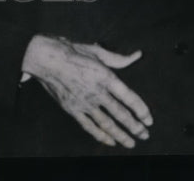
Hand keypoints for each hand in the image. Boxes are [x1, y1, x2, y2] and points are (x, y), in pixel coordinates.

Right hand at [22, 35, 152, 147]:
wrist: (44, 57)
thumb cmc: (71, 51)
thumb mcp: (96, 51)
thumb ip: (118, 58)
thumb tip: (137, 55)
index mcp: (105, 76)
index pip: (130, 98)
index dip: (142, 111)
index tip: (149, 120)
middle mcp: (97, 92)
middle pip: (121, 115)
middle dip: (136, 127)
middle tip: (145, 135)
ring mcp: (84, 102)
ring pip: (108, 124)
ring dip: (122, 135)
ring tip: (132, 143)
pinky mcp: (72, 109)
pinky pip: (90, 127)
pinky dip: (101, 136)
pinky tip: (110, 141)